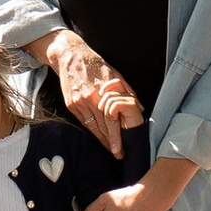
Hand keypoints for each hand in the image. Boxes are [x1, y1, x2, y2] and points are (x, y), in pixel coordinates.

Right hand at [45, 29, 141, 157]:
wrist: (70, 56)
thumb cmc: (95, 64)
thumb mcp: (114, 73)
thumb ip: (127, 90)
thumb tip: (140, 106)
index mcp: (102, 92)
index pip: (111, 120)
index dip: (117, 136)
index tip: (122, 149)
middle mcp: (89, 99)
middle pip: (102, 127)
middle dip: (111, 142)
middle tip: (118, 154)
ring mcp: (78, 103)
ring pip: (92, 126)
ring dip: (102, 139)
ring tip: (110, 149)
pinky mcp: (71, 104)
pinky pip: (83, 122)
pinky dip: (92, 131)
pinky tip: (98, 137)